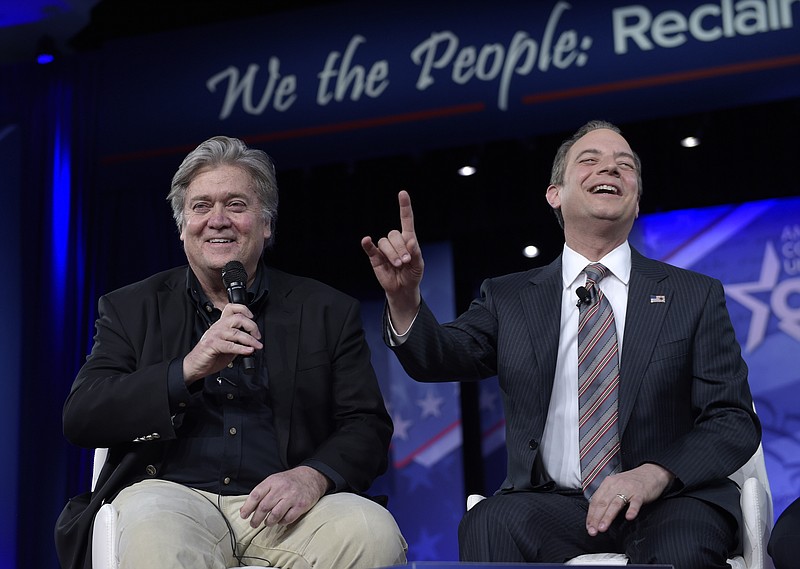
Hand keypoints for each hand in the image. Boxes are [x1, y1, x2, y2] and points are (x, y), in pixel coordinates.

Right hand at [182, 303, 262, 383]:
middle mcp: (218, 327)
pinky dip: (242, 348)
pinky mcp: (212, 345)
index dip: (243, 309)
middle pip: (238, 318)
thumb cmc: (209, 355)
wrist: (195, 366)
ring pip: (236, 332)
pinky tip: (248, 351)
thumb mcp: (227, 346)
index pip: (231, 308)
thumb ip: (238, 341)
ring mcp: (214, 335)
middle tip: (258, 336)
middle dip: (252, 326)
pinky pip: (230, 345)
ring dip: (250, 340)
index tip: (252, 317)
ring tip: (257, 345)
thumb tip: (253, 341)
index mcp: (221, 325)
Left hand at [240, 466, 330, 526]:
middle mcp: (282, 488)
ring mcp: (292, 497)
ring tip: (267, 523)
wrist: (311, 477)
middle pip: (264, 507)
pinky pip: (288, 518)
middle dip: (256, 519)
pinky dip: (282, 522)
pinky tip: (280, 520)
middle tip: (253, 524)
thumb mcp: (274, 481)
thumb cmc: (289, 481)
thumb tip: (247, 509)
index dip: (248, 507)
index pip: (256, 495)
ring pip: (275, 515)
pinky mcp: (301, 505)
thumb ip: (262, 493)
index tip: (244, 515)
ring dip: (268, 522)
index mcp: (272, 481)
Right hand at [361, 190, 423, 331]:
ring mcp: (384, 249)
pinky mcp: (375, 257)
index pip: (406, 220)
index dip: (404, 206)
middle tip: (406, 261)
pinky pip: (370, 248)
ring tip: (398, 265)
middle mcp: (395, 241)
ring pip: (384, 242)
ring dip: (392, 253)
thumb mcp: (419, 265)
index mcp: (408, 239)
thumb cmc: (412, 274)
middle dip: (401, 248)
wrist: (403, 289)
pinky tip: (366, 240)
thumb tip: (411, 242)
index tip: (402, 193)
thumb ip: (416, 253)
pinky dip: (367, 244)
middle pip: (394, 234)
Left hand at [585, 463, 673, 535]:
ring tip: (603, 527)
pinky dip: (632, 510)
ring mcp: (628, 489)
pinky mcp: (640, 493)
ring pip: (616, 504)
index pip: (595, 501)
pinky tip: (629, 517)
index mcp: (608, 484)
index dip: (591, 515)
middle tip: (592, 531)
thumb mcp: (615, 485)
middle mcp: (616, 485)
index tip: (588, 527)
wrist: (651, 472)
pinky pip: (635, 502)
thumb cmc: (631, 482)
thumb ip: (606, 497)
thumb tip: (596, 513)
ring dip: (608, 516)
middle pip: (603, 503)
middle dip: (596, 518)